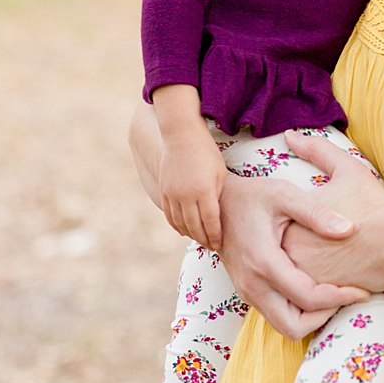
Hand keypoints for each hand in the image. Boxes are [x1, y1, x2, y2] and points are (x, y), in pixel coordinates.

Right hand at [158, 126, 227, 250]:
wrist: (180, 135)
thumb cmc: (206, 151)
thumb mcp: (219, 172)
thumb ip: (217, 196)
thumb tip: (216, 217)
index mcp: (204, 191)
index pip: (210, 222)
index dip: (215, 236)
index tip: (219, 245)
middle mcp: (186, 195)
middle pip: (195, 226)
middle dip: (204, 239)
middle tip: (211, 247)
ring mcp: (172, 193)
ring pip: (180, 223)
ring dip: (190, 234)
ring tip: (199, 240)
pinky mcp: (164, 190)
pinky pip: (169, 215)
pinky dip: (176, 225)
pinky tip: (184, 231)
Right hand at [216, 171, 369, 339]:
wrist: (216, 203)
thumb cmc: (253, 195)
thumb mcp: (285, 194)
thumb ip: (317, 212)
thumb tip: (350, 229)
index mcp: (264, 262)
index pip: (308, 298)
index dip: (339, 298)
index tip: (361, 290)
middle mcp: (252, 284)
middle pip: (294, 327)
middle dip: (325, 317)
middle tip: (346, 296)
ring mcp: (247, 291)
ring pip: (284, 326)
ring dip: (311, 317)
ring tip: (333, 293)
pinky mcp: (247, 292)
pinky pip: (276, 315)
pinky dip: (298, 311)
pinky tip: (314, 287)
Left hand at [279, 130, 383, 293]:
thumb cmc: (373, 206)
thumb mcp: (345, 168)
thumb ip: (315, 149)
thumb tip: (290, 135)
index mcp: (290, 224)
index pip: (270, 225)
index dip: (281, 220)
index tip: (289, 217)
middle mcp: (291, 255)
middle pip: (276, 252)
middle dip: (285, 245)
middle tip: (304, 240)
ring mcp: (305, 278)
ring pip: (289, 277)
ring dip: (298, 269)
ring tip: (317, 258)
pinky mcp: (323, 297)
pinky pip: (307, 296)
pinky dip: (314, 286)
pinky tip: (330, 272)